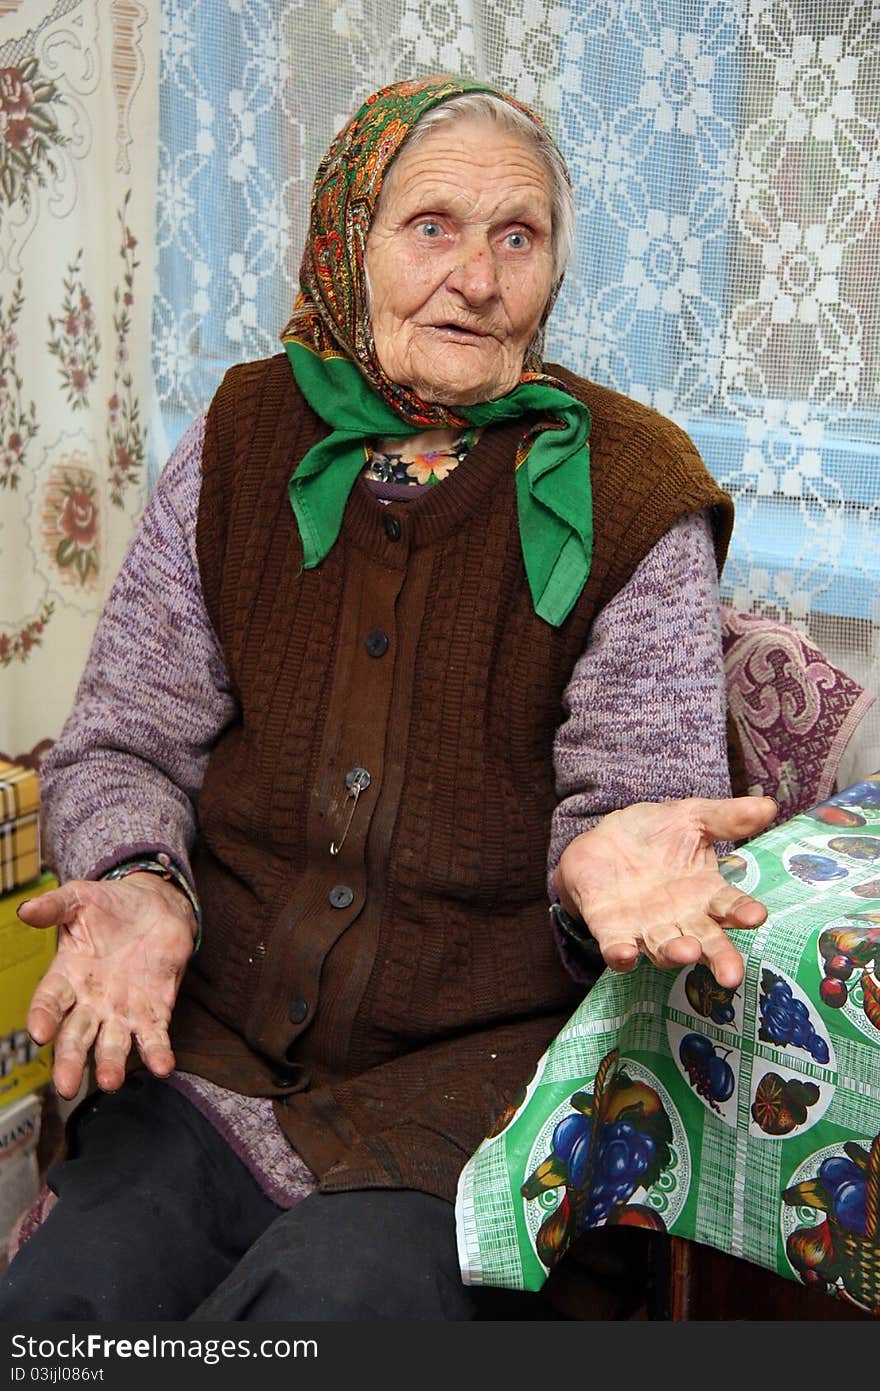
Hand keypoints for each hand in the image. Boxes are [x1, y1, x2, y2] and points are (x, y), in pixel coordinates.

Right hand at [18, 873, 196, 1098]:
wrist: (156, 905)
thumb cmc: (111, 905)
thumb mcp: (79, 899)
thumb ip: (54, 907)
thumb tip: (25, 910)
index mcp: (67, 977)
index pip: (49, 1003)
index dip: (43, 1018)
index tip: (39, 1032)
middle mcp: (91, 1002)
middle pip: (76, 1037)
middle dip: (70, 1060)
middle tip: (66, 1085)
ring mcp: (122, 1011)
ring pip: (113, 1045)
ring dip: (111, 1064)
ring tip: (110, 1081)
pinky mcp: (155, 1011)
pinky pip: (154, 1038)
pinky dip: (158, 1053)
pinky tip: (162, 1067)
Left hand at [553, 796, 776, 988]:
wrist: (602, 838)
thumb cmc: (653, 833)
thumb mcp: (690, 817)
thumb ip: (725, 817)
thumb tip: (768, 805)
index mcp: (704, 893)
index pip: (730, 907)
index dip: (744, 913)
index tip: (756, 915)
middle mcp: (680, 918)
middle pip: (705, 942)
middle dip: (719, 957)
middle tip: (731, 974)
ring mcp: (646, 928)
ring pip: (664, 949)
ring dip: (674, 954)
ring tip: (686, 952)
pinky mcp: (612, 930)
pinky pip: (618, 947)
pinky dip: (621, 955)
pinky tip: (625, 955)